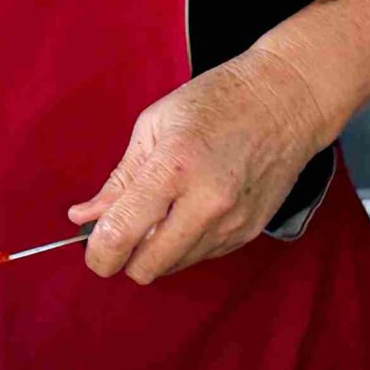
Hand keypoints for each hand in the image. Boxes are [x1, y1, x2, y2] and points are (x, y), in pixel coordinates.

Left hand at [69, 46, 337, 283]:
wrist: (286, 102)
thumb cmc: (217, 102)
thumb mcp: (155, 125)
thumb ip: (119, 179)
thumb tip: (83, 216)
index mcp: (174, 167)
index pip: (122, 234)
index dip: (98, 253)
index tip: (93, 248)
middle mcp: (206, 203)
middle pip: (147, 267)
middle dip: (125, 259)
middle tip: (122, 232)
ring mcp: (231, 223)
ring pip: (173, 267)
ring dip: (156, 251)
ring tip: (162, 212)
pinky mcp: (248, 233)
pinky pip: (201, 257)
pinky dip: (185, 244)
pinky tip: (190, 211)